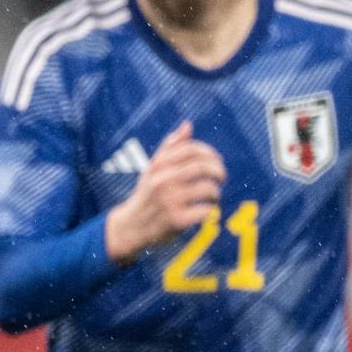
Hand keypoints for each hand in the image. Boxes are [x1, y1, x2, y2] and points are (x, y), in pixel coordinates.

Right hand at [104, 121, 226, 261]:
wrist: (131, 226)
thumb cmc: (147, 194)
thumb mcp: (153, 169)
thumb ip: (170, 147)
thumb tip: (188, 125)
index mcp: (159, 166)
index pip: (191, 149)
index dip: (209, 153)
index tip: (215, 161)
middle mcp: (163, 181)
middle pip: (203, 167)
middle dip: (218, 171)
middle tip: (220, 178)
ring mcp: (170, 201)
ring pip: (208, 189)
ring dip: (215, 193)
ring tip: (212, 197)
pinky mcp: (177, 220)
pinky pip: (206, 211)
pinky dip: (211, 211)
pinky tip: (206, 212)